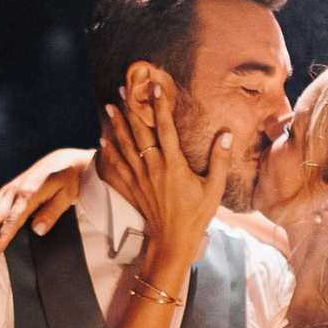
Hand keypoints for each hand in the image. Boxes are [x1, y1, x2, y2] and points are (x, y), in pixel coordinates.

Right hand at [0, 149, 91, 253]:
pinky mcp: (6, 190)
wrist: (64, 161)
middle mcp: (15, 191)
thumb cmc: (69, 180)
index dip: (4, 236)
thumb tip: (37, 230)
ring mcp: (9, 190)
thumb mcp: (67, 196)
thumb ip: (51, 213)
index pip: (14, 220)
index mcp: (29, 194)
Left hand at [101, 78, 230, 277]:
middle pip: (140, 132)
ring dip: (118, 125)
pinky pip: (117, 167)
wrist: (173, 240)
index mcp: (174, 165)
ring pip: (126, 146)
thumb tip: (226, 135)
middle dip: (132, 109)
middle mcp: (154, 168)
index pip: (166, 129)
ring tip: (111, 106)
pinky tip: (102, 139)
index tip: (156, 87)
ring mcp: (141, 178)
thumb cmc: (196, 215)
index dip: (161, 106)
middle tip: (124, 89)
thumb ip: (219, 161)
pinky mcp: (133, 188)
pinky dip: (109, 152)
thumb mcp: (214, 189)